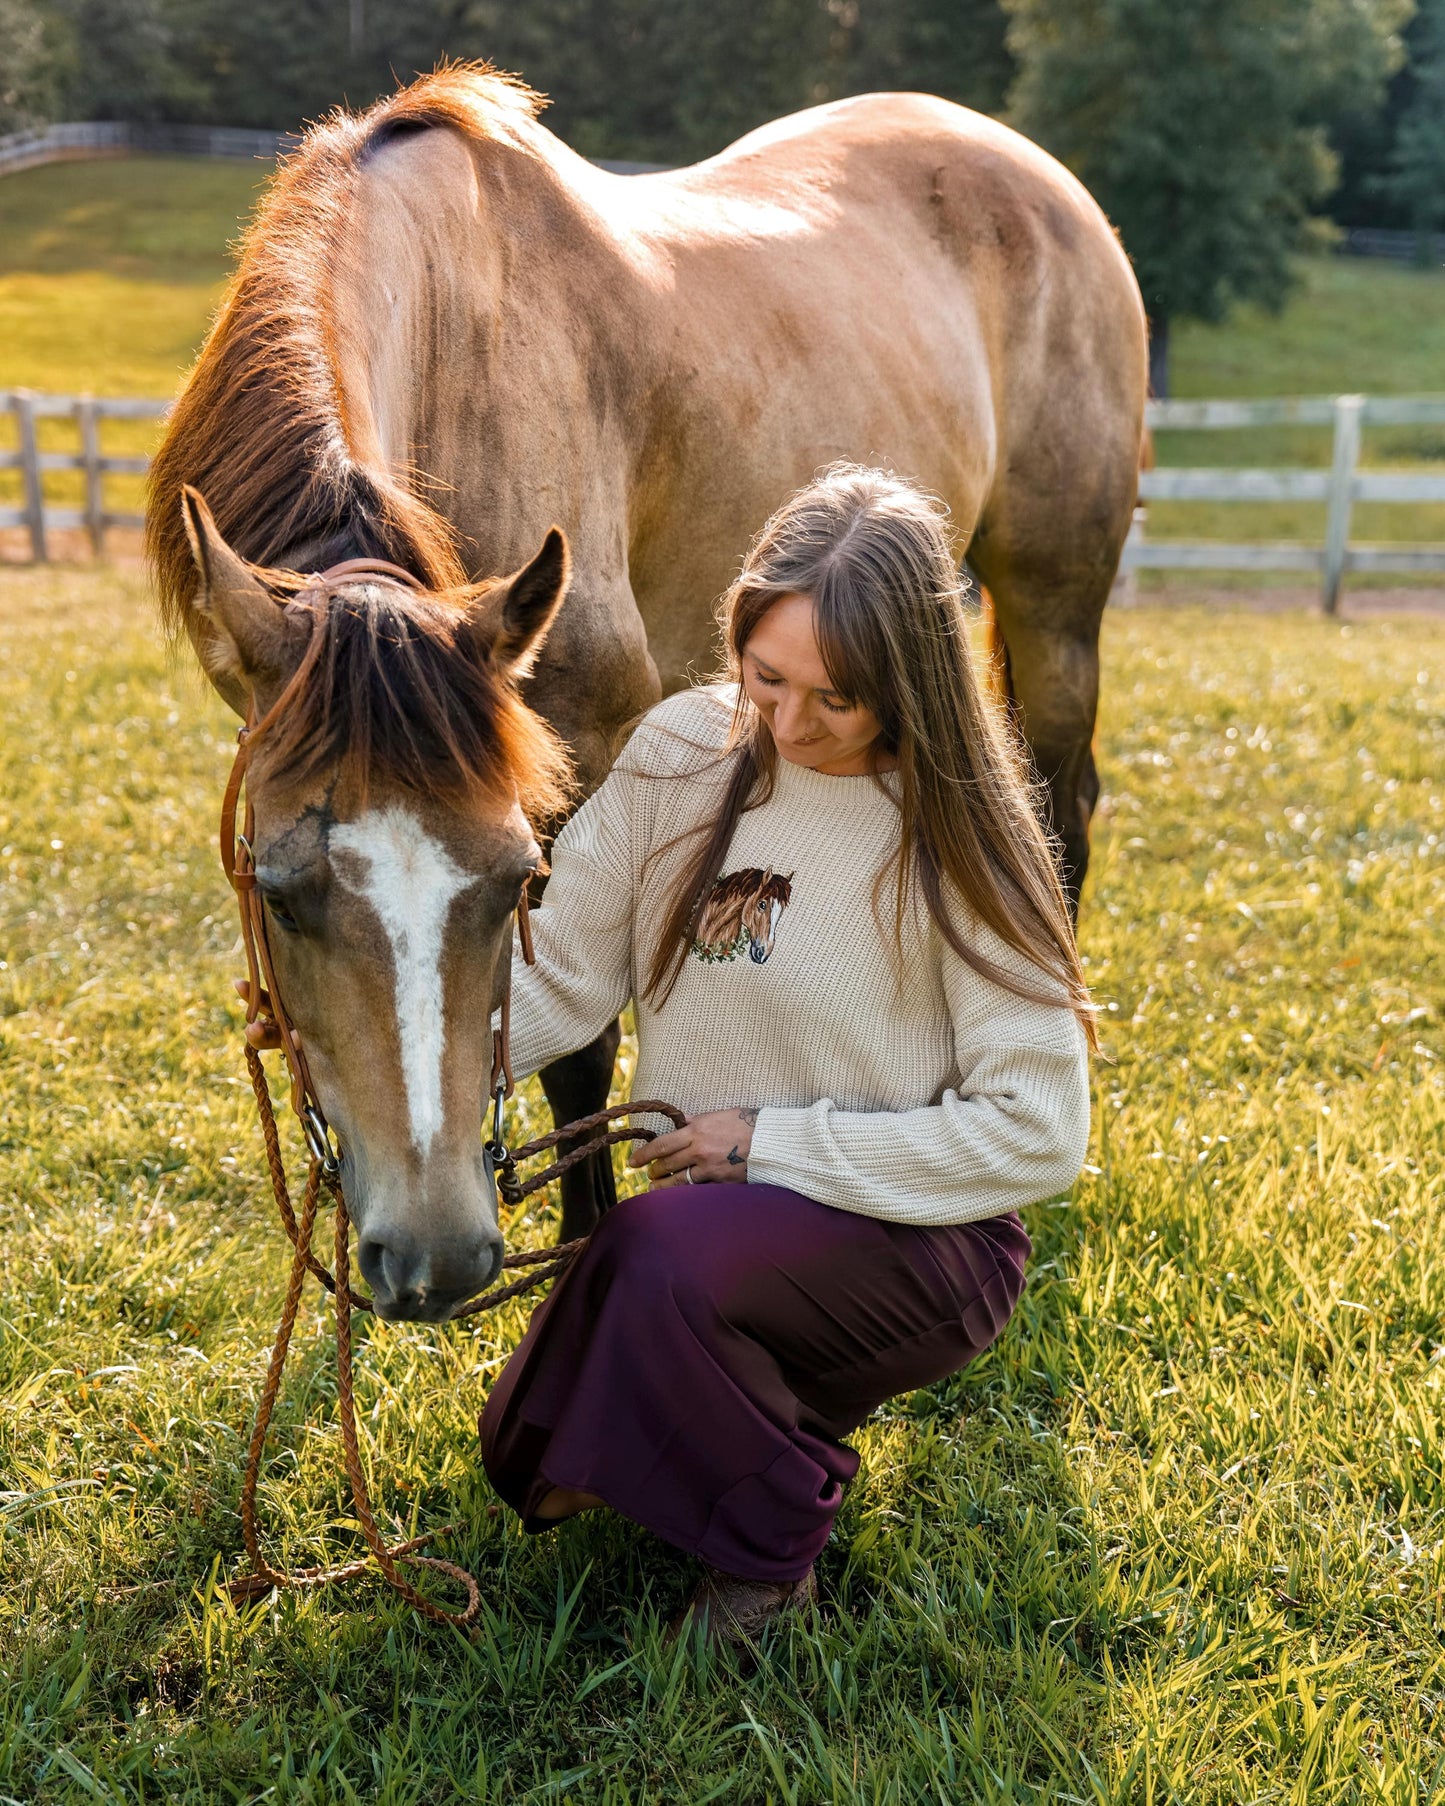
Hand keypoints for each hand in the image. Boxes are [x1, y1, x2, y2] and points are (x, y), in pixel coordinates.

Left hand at [628, 1107, 758, 1186]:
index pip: (661, 1144)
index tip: (633, 1162)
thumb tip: (683, 1121)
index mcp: (696, 1130)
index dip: (644, 1155)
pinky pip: (698, 1189)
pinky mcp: (721, 1182)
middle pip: (666, 1165)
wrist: (773, 1141)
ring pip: (678, 1182)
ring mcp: (710, 1168)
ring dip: (664, 1187)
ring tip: (655, 1190)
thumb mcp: (720, 1115)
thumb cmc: (748, 1123)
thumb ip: (698, 1121)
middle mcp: (699, 1150)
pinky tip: (682, 1197)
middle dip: (654, 1172)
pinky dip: (688, 1193)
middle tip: (649, 1174)